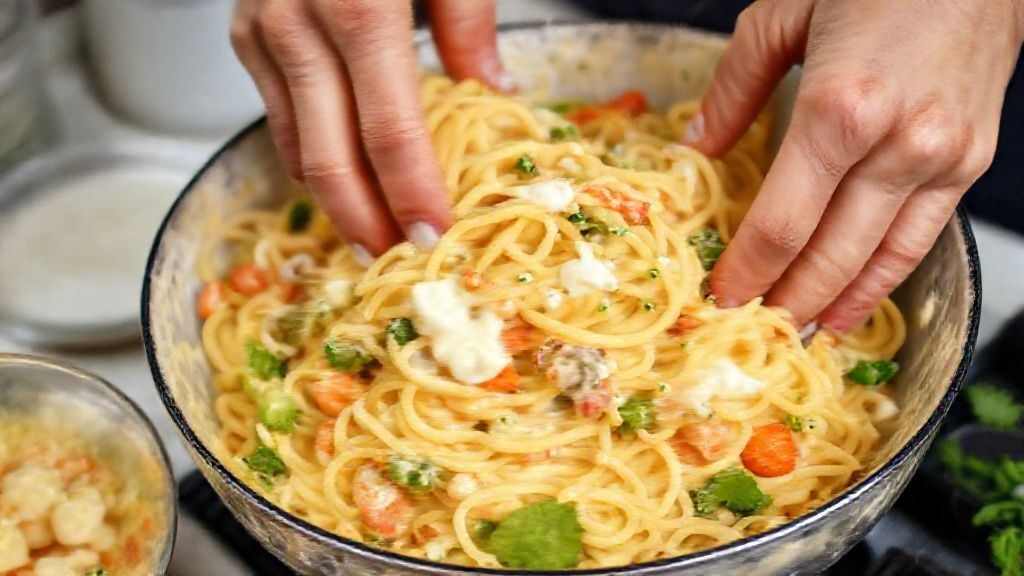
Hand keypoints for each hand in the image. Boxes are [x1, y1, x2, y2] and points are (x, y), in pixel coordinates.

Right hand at [230, 0, 512, 259]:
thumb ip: (467, 21)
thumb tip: (493, 92)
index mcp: (359, 8)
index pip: (391, 134)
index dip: (414, 197)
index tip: (438, 241)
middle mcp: (298, 28)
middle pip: (330, 160)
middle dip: (367, 224)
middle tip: (401, 266)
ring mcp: (262, 34)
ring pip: (295, 149)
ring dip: (337, 204)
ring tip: (375, 241)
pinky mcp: (245, 35)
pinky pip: (279, 118)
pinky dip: (310, 160)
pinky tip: (342, 185)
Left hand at [689, 0, 1023, 330]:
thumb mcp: (781, 13)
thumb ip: (733, 87)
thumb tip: (699, 147)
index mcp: (838, 107)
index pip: (781, 223)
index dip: (747, 271)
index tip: (720, 296)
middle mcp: (895, 142)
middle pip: (827, 253)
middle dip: (783, 299)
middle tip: (749, 328)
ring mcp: (940, 157)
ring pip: (877, 258)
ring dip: (831, 304)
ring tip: (795, 333)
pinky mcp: (970, 161)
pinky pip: (920, 239)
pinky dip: (882, 280)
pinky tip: (853, 305)